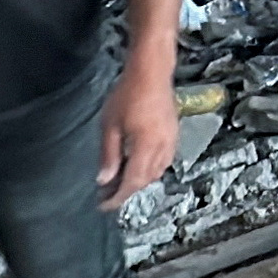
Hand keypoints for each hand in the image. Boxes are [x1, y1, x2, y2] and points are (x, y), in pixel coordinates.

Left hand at [95, 65, 178, 210]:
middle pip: (146, 179)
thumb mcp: (110, 126)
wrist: (152, 72)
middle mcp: (162, 148)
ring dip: (139, 181)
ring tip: (120, 181)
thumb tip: (104, 181)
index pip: (132, 182)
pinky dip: (151, 169)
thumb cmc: (127, 95)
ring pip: (157, 172)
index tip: (103, 205)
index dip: (117, 197)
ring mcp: (171, 141)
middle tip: (107, 194)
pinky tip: (138, 164)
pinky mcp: (174, 134)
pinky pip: (164, 161)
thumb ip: (108, 155)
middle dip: (127, 190)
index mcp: (146, 148)